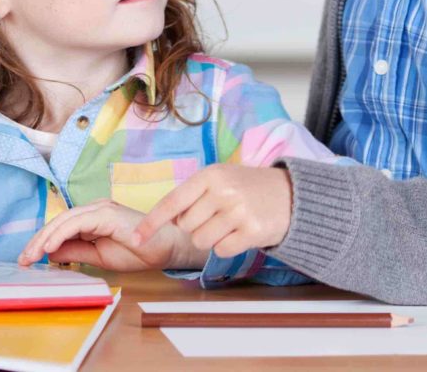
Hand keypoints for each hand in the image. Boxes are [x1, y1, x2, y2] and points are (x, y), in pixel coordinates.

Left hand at [18, 199, 208, 271]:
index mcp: (92, 219)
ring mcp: (100, 209)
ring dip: (44, 238)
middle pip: (58, 222)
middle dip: (38, 241)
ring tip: (31, 255)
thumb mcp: (99, 257)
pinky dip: (61, 234)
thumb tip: (50, 253)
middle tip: (23, 260)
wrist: (167, 248)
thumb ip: (76, 252)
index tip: (28, 260)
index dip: (42, 242)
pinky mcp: (106, 213)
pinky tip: (49, 248)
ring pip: (64, 220)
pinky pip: (77, 223)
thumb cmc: (139, 251)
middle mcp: (94, 210)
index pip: (61, 228)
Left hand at [132, 164, 292, 259]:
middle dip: (195, 227)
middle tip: (215, 216)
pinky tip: (240, 233)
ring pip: (201, 241)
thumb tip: (167, 220)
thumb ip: (192, 195)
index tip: (136, 238)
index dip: (152, 222)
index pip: (172, 202)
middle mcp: (222, 191)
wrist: (290, 194)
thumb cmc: (245, 187)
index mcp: (209, 176)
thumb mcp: (218, 179)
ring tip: (227, 224)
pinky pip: (221, 251)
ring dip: (210, 239)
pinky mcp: (253, 232)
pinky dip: (226, 247)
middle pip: (186, 227)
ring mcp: (238, 212)